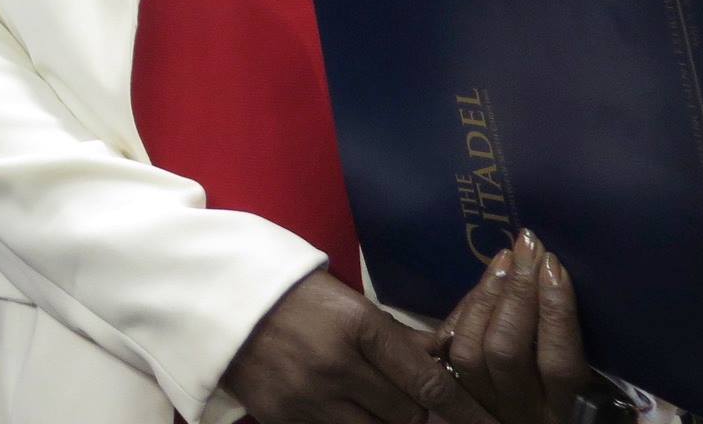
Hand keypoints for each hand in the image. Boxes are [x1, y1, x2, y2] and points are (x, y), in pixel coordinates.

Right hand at [224, 271, 500, 423]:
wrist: (214, 296)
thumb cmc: (288, 292)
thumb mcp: (344, 299)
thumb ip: (395, 333)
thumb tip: (446, 351)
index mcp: (357, 325)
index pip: (428, 382)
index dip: (465, 410)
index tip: (488, 422)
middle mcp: (337, 365)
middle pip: (408, 415)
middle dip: (418, 413)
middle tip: (414, 401)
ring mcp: (308, 397)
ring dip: (383, 422)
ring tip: (377, 404)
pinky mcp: (283, 418)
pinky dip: (348, 423)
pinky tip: (348, 411)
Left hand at [438, 232, 589, 423]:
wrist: (529, 423)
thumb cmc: (585, 405)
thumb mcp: (601, 392)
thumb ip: (596, 363)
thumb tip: (586, 302)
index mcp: (564, 411)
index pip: (559, 363)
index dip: (555, 313)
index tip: (553, 265)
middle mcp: (521, 410)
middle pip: (506, 349)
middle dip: (516, 292)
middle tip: (528, 246)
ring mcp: (483, 402)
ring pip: (470, 349)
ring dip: (487, 296)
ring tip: (506, 258)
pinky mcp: (457, 392)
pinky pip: (449, 347)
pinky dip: (465, 310)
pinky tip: (485, 282)